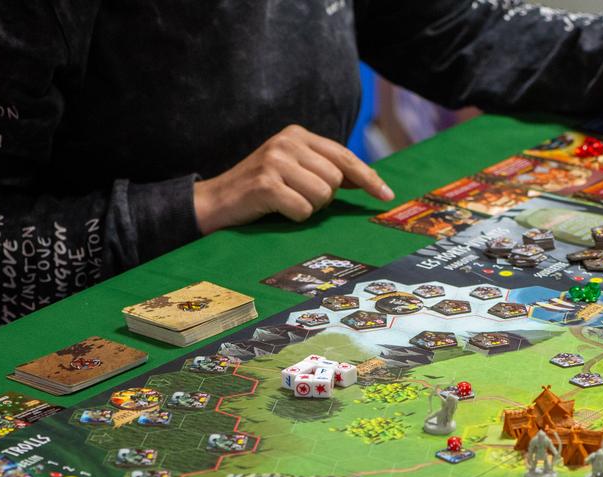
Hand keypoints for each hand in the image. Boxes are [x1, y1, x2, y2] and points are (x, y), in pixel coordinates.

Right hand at [193, 125, 394, 233]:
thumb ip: (326, 169)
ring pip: (323, 196)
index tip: (386, 195)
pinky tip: (276, 209)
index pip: (344, 156)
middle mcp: (287, 142)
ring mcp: (275, 161)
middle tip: (298, 196)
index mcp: (297, 134)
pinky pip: (303, 210)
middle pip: (336, 179)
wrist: (216, 201)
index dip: (368, 177)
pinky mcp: (266, 184)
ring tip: (286, 202)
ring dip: (309, 207)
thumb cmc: (261, 189)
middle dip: (324, 197)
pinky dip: (294, 216)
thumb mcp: (294, 169)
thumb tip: (367, 179)